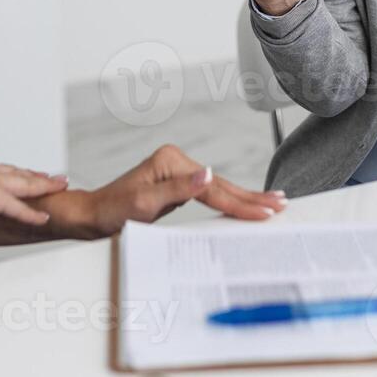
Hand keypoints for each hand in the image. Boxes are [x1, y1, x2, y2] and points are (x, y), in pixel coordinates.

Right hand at [0, 126, 68, 227]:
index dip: (8, 170)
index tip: (16, 169)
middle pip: (17, 173)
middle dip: (33, 174)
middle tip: (48, 174)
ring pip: (28, 185)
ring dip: (45, 186)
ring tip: (60, 184)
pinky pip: (21, 209)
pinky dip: (33, 215)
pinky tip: (45, 218)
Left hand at [85, 144, 286, 236]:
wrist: (94, 216)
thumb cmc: (114, 211)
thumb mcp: (143, 203)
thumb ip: (178, 191)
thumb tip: (209, 174)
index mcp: (171, 161)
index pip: (214, 187)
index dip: (241, 202)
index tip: (266, 212)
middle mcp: (177, 163)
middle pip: (222, 184)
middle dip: (252, 197)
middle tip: (282, 203)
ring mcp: (179, 173)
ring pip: (220, 188)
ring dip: (246, 198)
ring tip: (273, 202)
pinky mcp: (179, 186)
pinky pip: (211, 195)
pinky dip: (230, 201)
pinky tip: (245, 204)